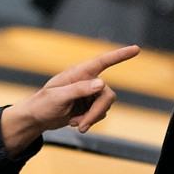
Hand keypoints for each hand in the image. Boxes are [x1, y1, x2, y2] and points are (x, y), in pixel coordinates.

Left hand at [0, 45, 141, 155]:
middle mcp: (87, 81)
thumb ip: (79, 90)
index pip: (103, 62)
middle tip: (84, 125)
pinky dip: (89, 121)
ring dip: (92, 118)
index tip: (136, 49)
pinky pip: (100, 114)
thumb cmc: (42, 104)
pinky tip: (75, 123)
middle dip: (97, 112)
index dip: (120, 55)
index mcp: (79, 73)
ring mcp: (89, 94)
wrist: (37, 119)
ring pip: (105, 106)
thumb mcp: (58, 97)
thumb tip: (101, 84)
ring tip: (75, 124)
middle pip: (107, 94)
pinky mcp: (89, 105)